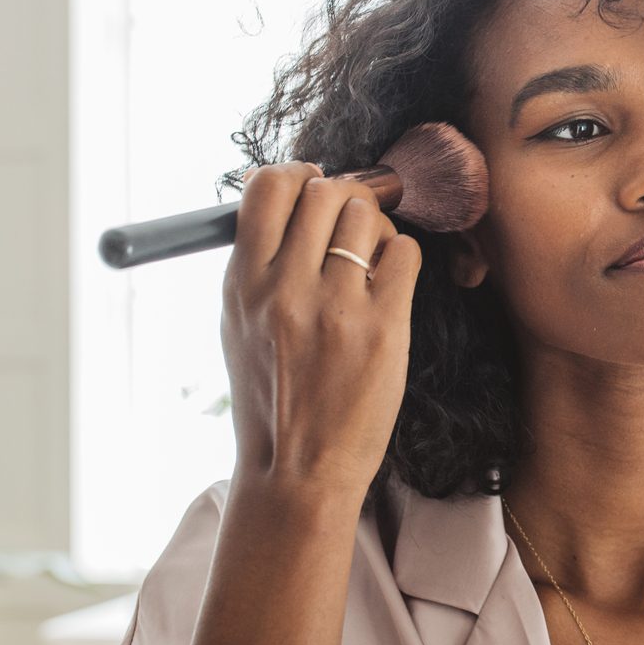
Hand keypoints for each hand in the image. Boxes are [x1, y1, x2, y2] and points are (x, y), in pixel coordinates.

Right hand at [220, 161, 421, 497]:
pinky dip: (400, 259)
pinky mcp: (382, 328)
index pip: (267, 186)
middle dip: (344, 198)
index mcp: (243, 282)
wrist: (297, 470)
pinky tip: (388, 286)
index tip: (312, 185)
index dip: (298, 174)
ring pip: (368, 216)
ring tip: (369, 262)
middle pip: (325, 191)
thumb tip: (285, 193)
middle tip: (350, 224)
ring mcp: (335, 307)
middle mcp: (285, 288)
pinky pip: (404, 252)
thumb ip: (257, 262)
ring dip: (375, 229)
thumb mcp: (239, 324)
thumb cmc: (272, 395)